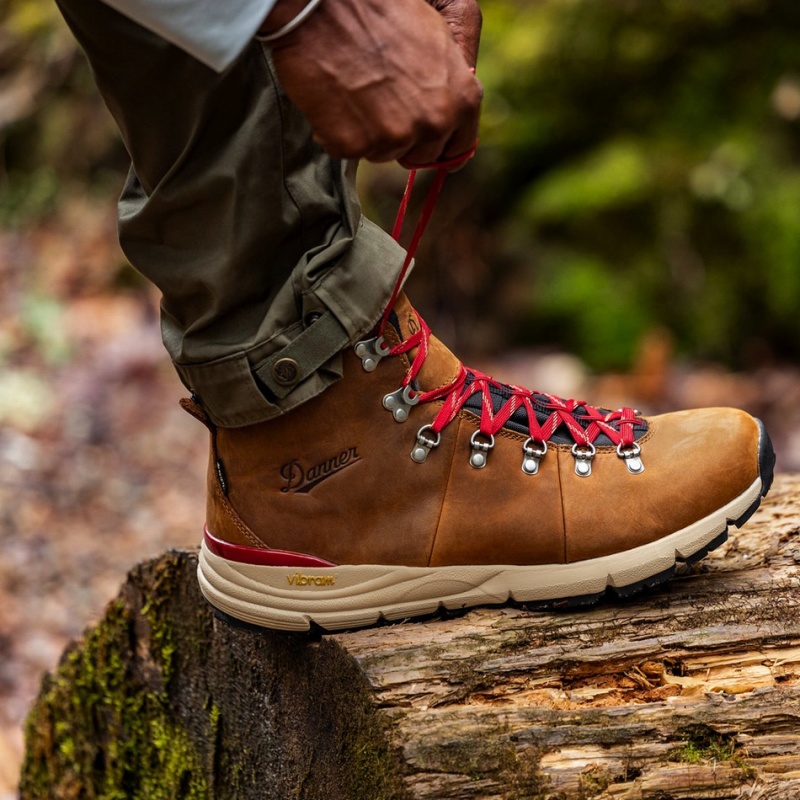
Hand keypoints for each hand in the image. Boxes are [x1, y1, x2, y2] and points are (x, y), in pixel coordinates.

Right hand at [265, 0, 482, 165]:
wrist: (324, 4)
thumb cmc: (382, 10)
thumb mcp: (439, 37)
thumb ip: (453, 85)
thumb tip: (449, 123)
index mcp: (463, 100)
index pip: (459, 147)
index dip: (439, 142)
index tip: (421, 138)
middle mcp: (434, 123)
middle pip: (420, 156)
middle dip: (403, 137)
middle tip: (380, 100)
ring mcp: (394, 137)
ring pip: (382, 154)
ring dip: (369, 132)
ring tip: (357, 87)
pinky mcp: (354, 145)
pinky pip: (346, 151)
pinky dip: (337, 131)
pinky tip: (335, 96)